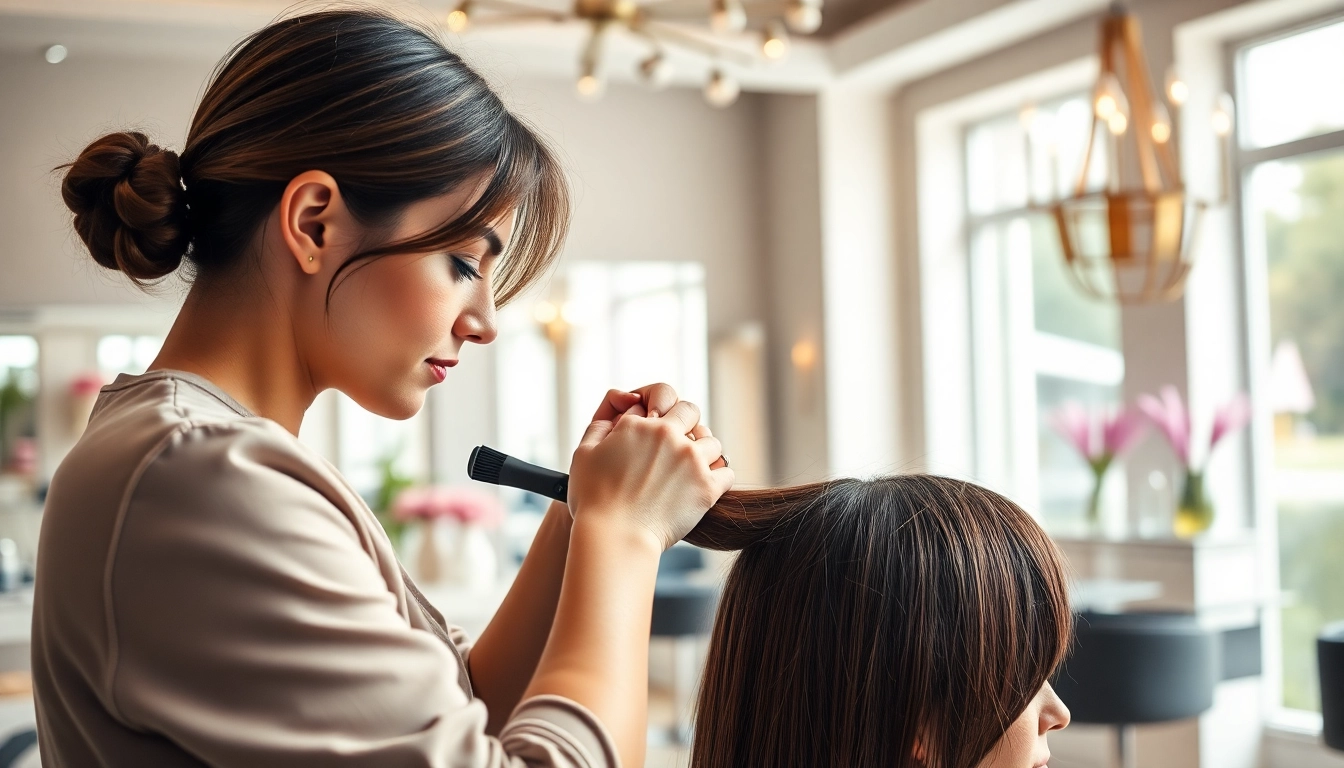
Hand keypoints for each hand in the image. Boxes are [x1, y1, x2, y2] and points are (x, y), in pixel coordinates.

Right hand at [568, 385, 733, 549]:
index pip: (661, 400)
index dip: (660, 415)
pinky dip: (719, 477)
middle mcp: (668, 436)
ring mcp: (691, 461)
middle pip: (692, 411)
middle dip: (687, 423)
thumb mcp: (584, 454)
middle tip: (680, 443)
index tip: (658, 432)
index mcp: (640, 425)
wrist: (615, 537)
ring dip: (703, 452)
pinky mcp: (706, 488)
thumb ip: (601, 427)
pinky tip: (706, 484)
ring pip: (712, 442)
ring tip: (691, 469)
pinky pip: (726, 472)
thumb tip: (622, 414)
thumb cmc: (594, 500)